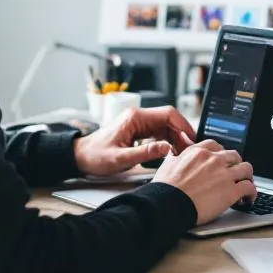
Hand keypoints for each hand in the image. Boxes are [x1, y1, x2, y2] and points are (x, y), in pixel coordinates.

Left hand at [73, 105, 197, 176]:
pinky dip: (168, 141)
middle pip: (169, 119)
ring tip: (183, 153)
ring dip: (176, 138)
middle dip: (182, 133)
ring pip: (166, 126)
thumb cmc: (96, 156)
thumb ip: (145, 153)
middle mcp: (138, 117)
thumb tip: (167, 148)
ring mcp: (139, 123)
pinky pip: (159, 132)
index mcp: (135, 117)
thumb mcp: (120, 158)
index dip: (183, 126)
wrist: (81, 157)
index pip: (167, 114)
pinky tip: (171, 152)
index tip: (191, 140)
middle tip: (190, 150)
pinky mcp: (139, 131)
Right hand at [153, 139, 256, 225]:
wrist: (169, 204)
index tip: (221, 161)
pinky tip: (248, 199)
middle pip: (234, 156)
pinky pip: (250, 187)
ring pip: (246, 169)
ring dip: (247, 177)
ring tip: (245, 185)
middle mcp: (214, 160)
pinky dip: (252, 193)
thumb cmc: (165, 189)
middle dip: (236, 165)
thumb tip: (173, 154)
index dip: (221, 154)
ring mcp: (224, 175)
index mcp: (198, 152)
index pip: (216, 146)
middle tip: (234, 174)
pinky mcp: (231, 191)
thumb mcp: (167, 165)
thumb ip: (174, 157)